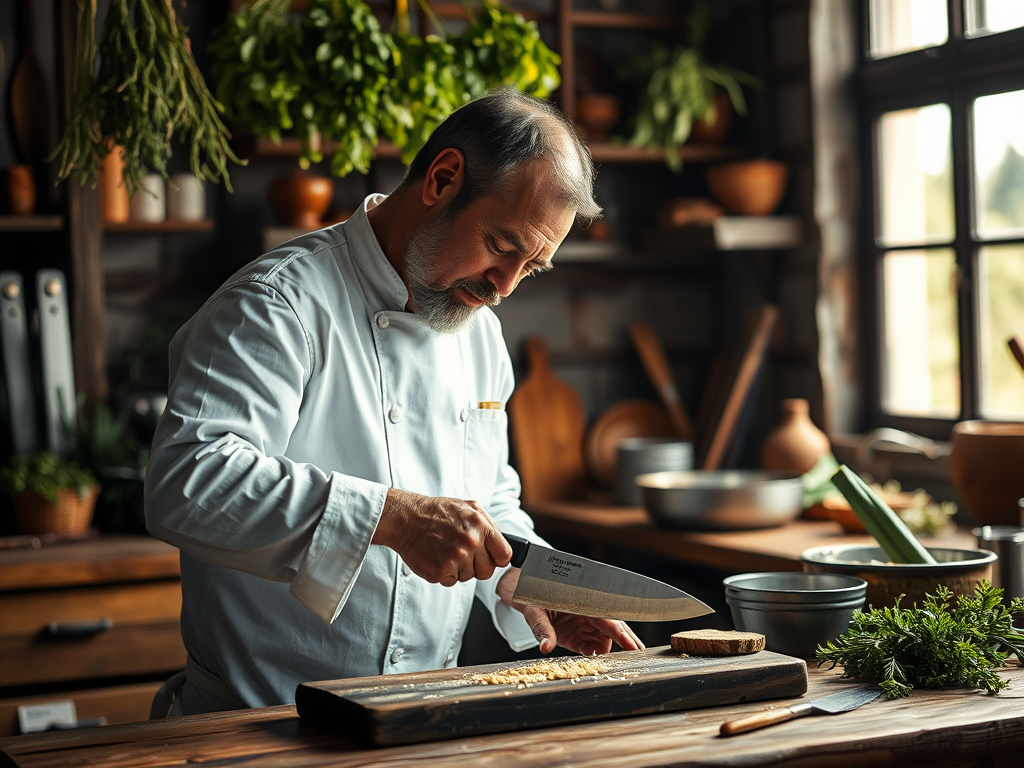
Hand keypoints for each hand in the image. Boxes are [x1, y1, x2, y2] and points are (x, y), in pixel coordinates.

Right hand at [372, 488, 511, 586]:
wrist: (406, 518)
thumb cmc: (437, 513)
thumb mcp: (468, 507)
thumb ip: (488, 525)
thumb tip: (504, 543)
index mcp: (480, 525)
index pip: (504, 554)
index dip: (498, 558)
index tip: (492, 558)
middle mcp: (470, 542)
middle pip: (488, 571)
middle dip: (477, 566)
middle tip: (463, 554)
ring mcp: (455, 558)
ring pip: (469, 577)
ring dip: (459, 569)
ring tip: (446, 551)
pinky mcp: (440, 571)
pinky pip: (451, 582)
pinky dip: (445, 574)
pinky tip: (437, 558)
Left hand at [496, 569, 644, 654]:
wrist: (523, 590)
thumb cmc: (531, 594)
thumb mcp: (534, 610)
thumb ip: (541, 628)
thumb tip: (545, 647)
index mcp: (583, 601)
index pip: (607, 618)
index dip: (621, 634)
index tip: (633, 647)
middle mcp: (587, 612)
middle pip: (613, 628)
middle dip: (626, 642)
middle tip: (639, 657)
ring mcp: (583, 623)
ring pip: (604, 639)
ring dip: (608, 651)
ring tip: (616, 663)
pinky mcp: (577, 634)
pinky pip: (591, 646)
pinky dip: (594, 655)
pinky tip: (596, 661)